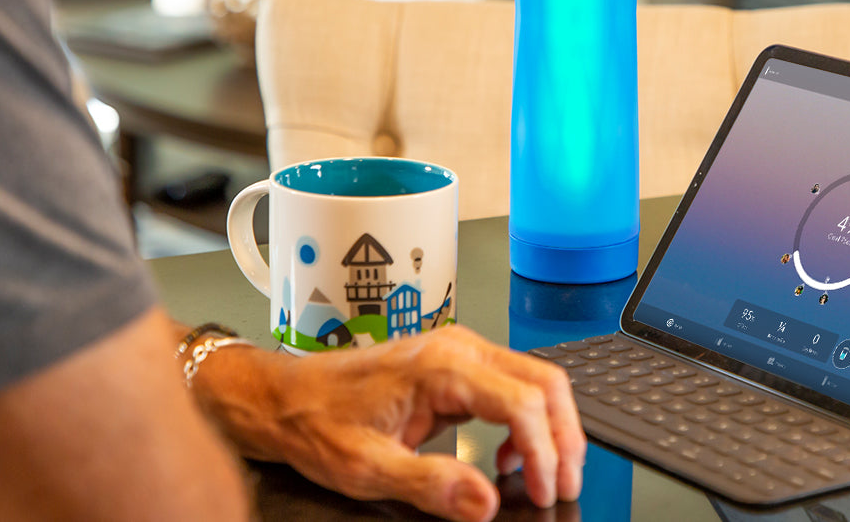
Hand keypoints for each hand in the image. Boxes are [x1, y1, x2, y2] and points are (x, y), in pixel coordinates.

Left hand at [192, 325, 584, 521]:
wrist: (285, 397)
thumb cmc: (317, 422)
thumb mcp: (367, 467)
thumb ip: (429, 484)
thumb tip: (484, 501)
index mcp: (441, 367)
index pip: (523, 401)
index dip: (546, 451)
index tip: (546, 491)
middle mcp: (458, 349)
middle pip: (544, 382)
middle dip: (564, 436)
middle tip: (563, 483)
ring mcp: (460, 352)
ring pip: (534, 380)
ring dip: (550, 427)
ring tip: (544, 474)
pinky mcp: (456, 365)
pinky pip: (512, 385)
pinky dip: (527, 421)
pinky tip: (510, 456)